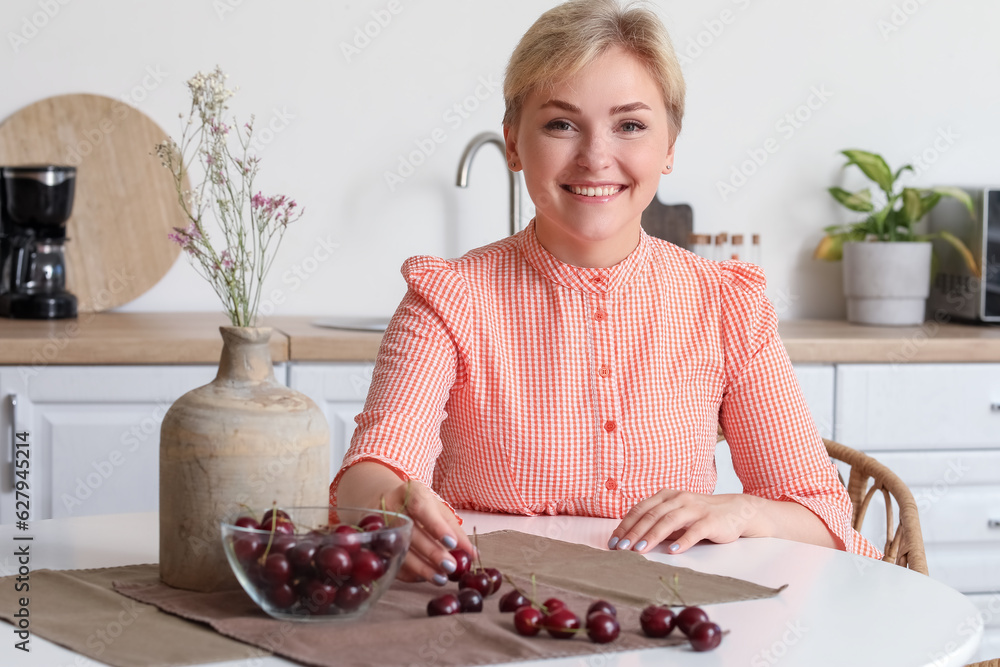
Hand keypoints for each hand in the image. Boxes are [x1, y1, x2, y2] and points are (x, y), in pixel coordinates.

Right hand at [335, 462, 476, 584]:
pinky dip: (410, 572)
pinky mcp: (374, 543)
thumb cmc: (419, 507)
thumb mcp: (437, 509)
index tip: (452, 543)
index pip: (421, 507)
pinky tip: (424, 577)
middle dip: (432, 552)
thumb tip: (472, 554)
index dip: (436, 526)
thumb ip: (454, 529)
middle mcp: (390, 506)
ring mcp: (379, 525)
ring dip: (422, 567)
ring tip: (441, 578)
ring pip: (400, 550)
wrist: (385, 502)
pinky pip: (392, 561)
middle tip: (450, 566)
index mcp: (409, 492)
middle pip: (411, 531)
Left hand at [609, 490, 757, 554]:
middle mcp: (679, 498)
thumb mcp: (675, 515)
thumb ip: (656, 522)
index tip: (613, 541)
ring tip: (640, 550)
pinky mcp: (710, 521)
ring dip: (652, 536)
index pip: (640, 509)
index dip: (625, 525)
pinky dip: (682, 541)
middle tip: (621, 548)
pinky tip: (672, 551)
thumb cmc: (699, 515)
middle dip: (634, 532)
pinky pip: (694, 531)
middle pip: (651, 515)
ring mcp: (695, 508)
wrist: (734, 511)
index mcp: (666, 495)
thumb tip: (629, 537)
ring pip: (669, 521)